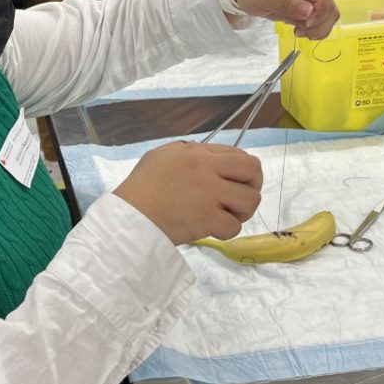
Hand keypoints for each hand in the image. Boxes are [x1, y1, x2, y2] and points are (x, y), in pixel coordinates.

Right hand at [113, 142, 262, 243]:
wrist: (129, 216)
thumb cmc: (141, 187)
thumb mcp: (162, 156)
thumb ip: (187, 152)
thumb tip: (203, 154)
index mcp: (198, 153)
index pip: (238, 154)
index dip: (242, 171)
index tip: (233, 183)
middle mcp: (208, 169)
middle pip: (253, 170)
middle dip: (252, 186)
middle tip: (237, 200)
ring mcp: (210, 194)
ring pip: (250, 200)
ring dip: (242, 212)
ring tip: (225, 216)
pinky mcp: (208, 219)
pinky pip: (235, 227)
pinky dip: (226, 231)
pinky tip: (212, 230)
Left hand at [228, 0, 339, 39]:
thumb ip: (285, 2)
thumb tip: (309, 12)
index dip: (321, 7)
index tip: (307, 22)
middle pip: (329, 3)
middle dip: (321, 21)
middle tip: (302, 32)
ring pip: (327, 14)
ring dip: (319, 27)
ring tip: (300, 33)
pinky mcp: (302, 8)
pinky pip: (316, 20)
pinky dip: (313, 29)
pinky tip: (299, 32)